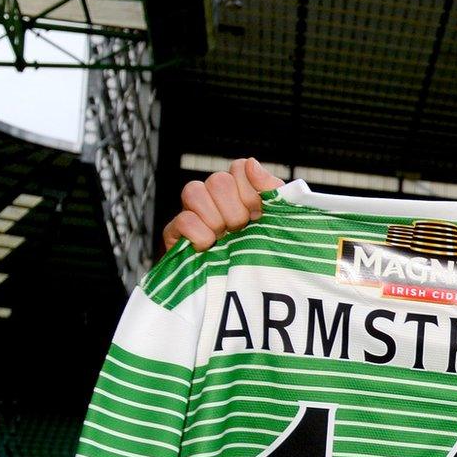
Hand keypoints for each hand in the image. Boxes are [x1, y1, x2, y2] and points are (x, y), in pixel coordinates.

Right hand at [161, 158, 281, 251]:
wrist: (253, 292)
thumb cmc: (269, 255)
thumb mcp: (280, 222)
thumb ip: (271, 190)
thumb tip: (251, 164)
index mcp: (241, 192)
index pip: (239, 168)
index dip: (250, 191)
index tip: (259, 213)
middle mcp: (216, 198)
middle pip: (218, 180)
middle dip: (236, 210)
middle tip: (241, 230)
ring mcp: (194, 213)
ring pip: (193, 192)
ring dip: (216, 220)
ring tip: (224, 238)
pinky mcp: (176, 234)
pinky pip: (183, 220)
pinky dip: (200, 235)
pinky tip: (208, 246)